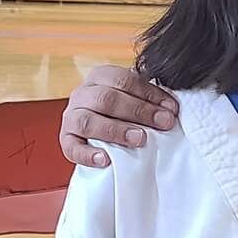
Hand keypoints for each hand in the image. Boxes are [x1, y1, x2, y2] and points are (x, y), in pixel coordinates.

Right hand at [61, 64, 178, 167]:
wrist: (97, 128)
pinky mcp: (66, 140)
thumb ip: (148, 100)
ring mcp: (71, 117)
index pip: (124, 80)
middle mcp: (82, 94)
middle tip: (163, 123)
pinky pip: (72, 148)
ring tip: (139, 139)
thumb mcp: (134, 98)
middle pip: (107, 99)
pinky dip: (88, 155)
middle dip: (138, 111)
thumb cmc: (123, 111)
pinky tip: (105, 160)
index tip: (171, 109)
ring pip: (88, 121)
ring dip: (116, 130)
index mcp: (100, 77)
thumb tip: (171, 110)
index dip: (149, 94)